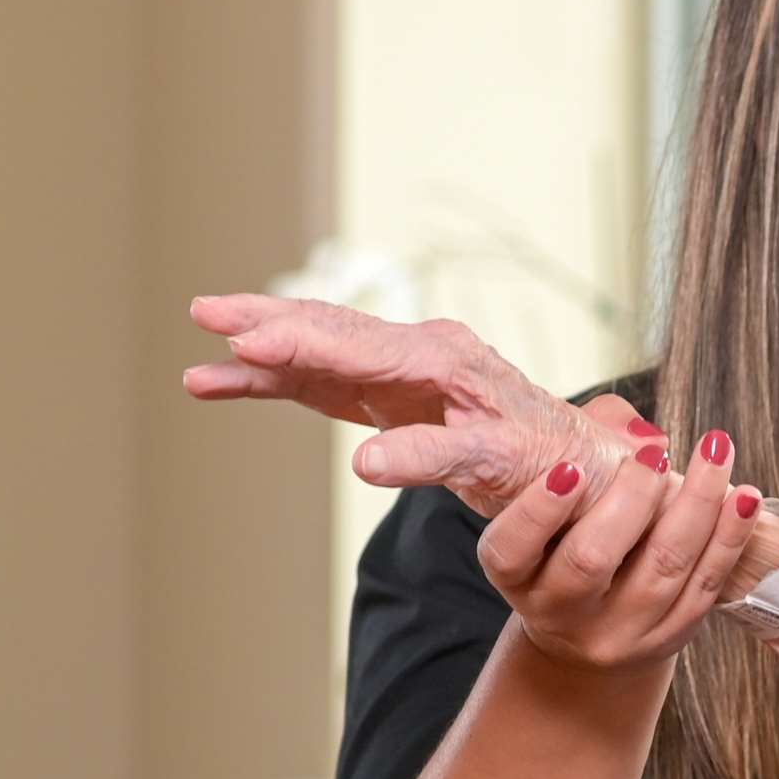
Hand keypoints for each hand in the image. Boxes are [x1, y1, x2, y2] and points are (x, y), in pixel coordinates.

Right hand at [183, 295, 610, 519]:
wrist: (578, 467)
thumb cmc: (546, 463)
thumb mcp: (498, 463)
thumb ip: (433, 457)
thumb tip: (365, 464)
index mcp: (443, 360)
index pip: (357, 343)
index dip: (298, 340)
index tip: (246, 339)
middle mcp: (417, 353)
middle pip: (328, 331)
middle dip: (264, 322)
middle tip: (205, 312)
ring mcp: (398, 373)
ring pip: (316, 354)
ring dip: (259, 356)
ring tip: (201, 366)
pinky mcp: (388, 397)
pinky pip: (322, 384)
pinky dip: (277, 383)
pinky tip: (232, 382)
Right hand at [477, 418, 762, 673]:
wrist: (587, 640)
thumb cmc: (563, 553)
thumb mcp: (547, 520)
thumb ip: (574, 464)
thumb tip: (633, 428)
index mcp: (518, 578)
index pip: (512, 549)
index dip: (540, 509)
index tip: (571, 468)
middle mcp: (562, 610)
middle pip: (592, 558)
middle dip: (630, 498)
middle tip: (654, 455)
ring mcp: (618, 630)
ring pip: (663, 567)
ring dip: (696, 503)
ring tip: (716, 452)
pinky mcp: (669, 635)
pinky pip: (706, 584)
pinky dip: (730, 536)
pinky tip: (744, 497)